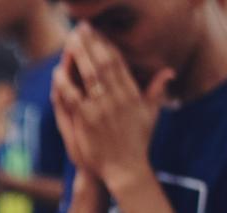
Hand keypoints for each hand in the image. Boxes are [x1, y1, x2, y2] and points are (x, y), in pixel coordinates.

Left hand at [52, 23, 173, 191]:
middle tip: (81, 29)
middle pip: (104, 64)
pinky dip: (65, 83)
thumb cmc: (137, 142)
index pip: (119, 63)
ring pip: (89, 76)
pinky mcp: (87, 121)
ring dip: (78, 57)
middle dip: (92, 44)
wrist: (126, 168)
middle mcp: (119, 99)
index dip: (107, 45)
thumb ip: (157, 90)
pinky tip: (58, 72)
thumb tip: (169, 71)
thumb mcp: (151, 115)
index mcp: (133, 95)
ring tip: (68, 43)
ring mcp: (102, 109)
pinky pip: (74, 97)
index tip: (97, 33)